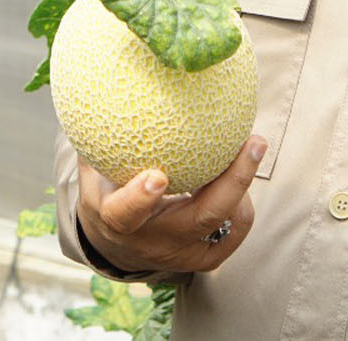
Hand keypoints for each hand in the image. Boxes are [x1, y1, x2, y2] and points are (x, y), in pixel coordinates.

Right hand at [76, 135, 265, 274]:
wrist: (117, 245)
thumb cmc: (106, 192)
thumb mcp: (94, 170)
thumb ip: (100, 136)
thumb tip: (107, 86)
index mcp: (116, 219)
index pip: (125, 213)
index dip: (140, 198)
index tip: (157, 175)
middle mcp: (151, 242)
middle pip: (198, 219)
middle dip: (231, 182)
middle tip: (253, 142)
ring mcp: (179, 255)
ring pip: (223, 226)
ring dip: (242, 188)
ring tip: (251, 149)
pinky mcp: (202, 261)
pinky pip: (233, 235)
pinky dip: (242, 208)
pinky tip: (241, 179)